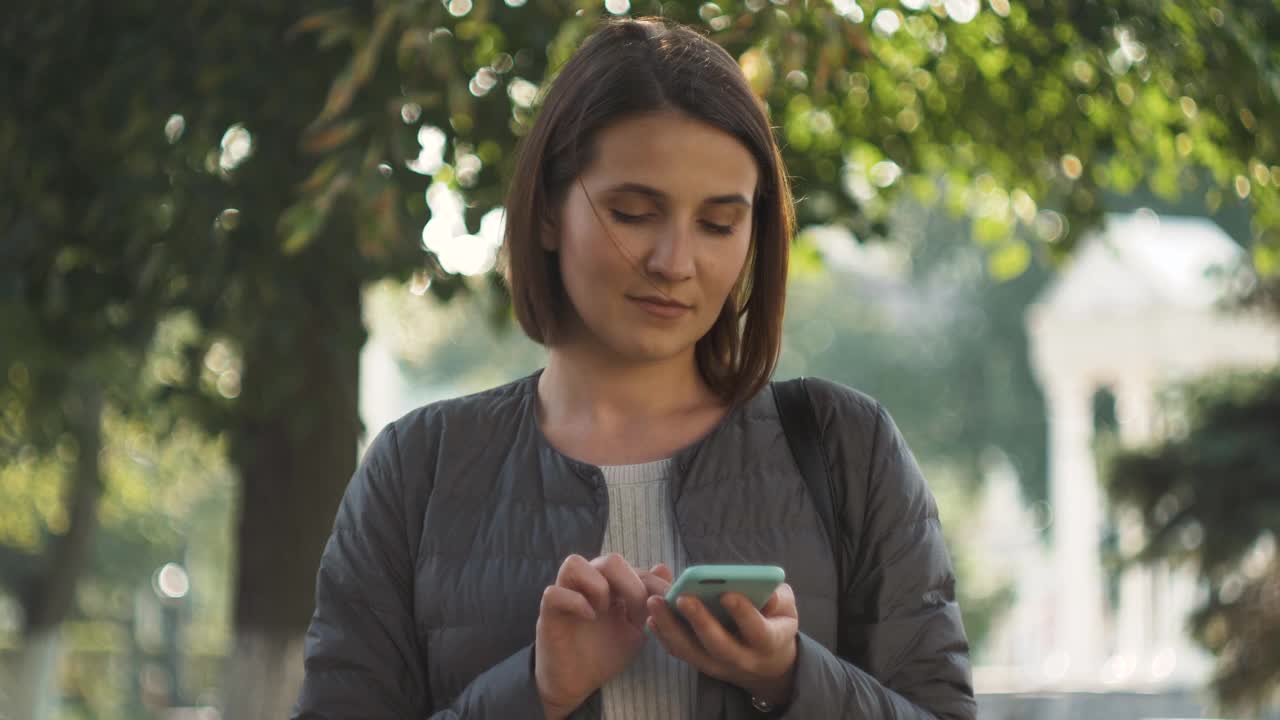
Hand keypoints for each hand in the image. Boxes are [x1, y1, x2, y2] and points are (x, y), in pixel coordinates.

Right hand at [535, 554, 671, 718]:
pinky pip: (554, 592)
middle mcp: (586, 583)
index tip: (668, 602)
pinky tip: (590, 617)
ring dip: (598, 585)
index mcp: (609, 583)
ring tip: (605, 611)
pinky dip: (575, 601)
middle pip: (609, 560)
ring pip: (574, 563)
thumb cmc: (605, 653)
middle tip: (637, 611)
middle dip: (631, 583)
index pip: (633, 568)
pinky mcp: (548, 612)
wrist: (577, 683)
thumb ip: (649, 601)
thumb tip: (664, 567)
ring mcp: (565, 594)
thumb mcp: (636, 629)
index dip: (652, 583)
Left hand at [646, 583, 799, 706]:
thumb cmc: (775, 624)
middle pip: (719, 645)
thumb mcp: (787, 610)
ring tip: (655, 602)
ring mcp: (719, 666)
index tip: (727, 594)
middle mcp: (743, 659)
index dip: (743, 614)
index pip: (758, 631)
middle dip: (699, 620)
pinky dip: (664, 636)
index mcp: (769, 642)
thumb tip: (765, 590)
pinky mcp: (701, 664)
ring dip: (671, 627)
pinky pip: (680, 653)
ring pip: (693, 652)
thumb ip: (779, 597)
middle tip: (682, 597)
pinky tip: (651, 617)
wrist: (768, 664)